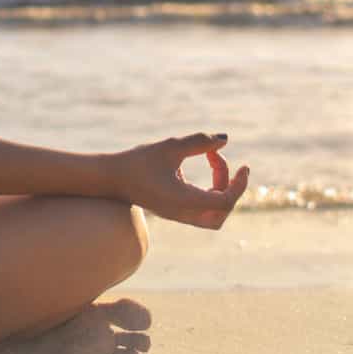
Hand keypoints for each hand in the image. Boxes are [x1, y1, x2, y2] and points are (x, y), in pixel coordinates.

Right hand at [104, 132, 248, 229]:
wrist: (110, 178)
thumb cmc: (137, 161)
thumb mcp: (170, 147)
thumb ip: (199, 142)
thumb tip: (224, 139)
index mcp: (183, 201)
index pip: (224, 202)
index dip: (239, 185)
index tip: (242, 165)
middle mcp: (183, 213)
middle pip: (221, 213)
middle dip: (231, 189)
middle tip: (224, 162)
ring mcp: (178, 215)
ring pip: (213, 215)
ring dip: (221, 191)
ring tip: (213, 161)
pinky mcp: (174, 211)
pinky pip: (203, 209)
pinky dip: (210, 191)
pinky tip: (203, 166)